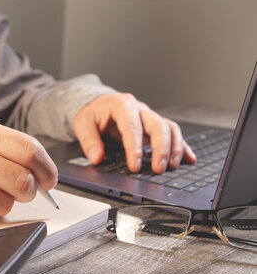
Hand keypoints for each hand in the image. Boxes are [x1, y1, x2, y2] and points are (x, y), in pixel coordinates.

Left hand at [73, 93, 196, 173]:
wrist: (98, 104)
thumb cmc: (93, 113)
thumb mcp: (83, 124)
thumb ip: (89, 141)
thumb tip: (97, 158)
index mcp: (122, 105)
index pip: (132, 127)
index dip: (135, 148)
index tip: (135, 166)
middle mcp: (140, 109)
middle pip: (158, 125)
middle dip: (161, 148)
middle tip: (158, 169)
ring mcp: (150, 116)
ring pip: (170, 128)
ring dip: (174, 148)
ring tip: (172, 166)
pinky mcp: (155, 125)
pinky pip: (173, 133)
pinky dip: (182, 146)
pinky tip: (188, 159)